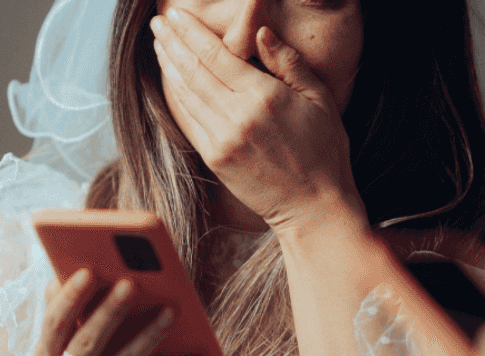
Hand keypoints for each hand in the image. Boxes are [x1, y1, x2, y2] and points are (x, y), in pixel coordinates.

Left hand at [150, 9, 364, 232]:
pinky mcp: (215, 159)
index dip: (191, 31)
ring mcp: (223, 139)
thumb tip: (260, 32)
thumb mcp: (320, 99)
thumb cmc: (325, 152)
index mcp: (265, 96)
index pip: (216, 54)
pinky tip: (172, 81)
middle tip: (159, 23)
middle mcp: (238, 116)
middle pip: (193, 69)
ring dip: (169, 66)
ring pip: (186, 93)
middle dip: (172, 42)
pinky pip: (188, 119)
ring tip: (160, 45)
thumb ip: (289, 63)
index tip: (176, 14)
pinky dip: (176, 96)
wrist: (315, 206)